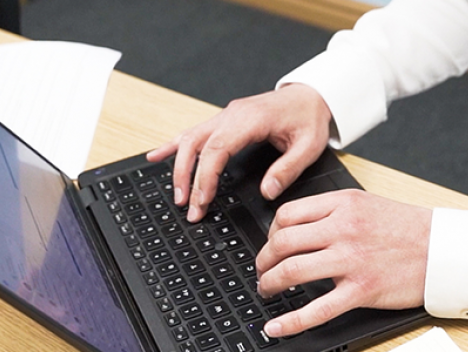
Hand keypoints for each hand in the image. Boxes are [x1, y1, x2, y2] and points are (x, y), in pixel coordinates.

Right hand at [146, 83, 331, 221]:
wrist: (310, 95)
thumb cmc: (308, 117)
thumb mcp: (309, 146)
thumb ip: (288, 169)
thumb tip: (267, 192)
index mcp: (251, 119)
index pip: (217, 149)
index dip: (205, 176)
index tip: (203, 200)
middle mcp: (232, 114)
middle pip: (196, 145)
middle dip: (187, 178)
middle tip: (188, 207)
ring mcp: (225, 115)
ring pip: (190, 138)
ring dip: (179, 167)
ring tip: (177, 195)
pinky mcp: (224, 119)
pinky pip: (193, 132)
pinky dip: (173, 145)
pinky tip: (156, 156)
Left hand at [255, 189, 432, 336]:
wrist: (442, 249)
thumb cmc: (408, 228)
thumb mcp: (366, 203)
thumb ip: (332, 211)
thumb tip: (297, 226)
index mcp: (343, 204)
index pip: (287, 214)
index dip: (271, 232)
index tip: (271, 244)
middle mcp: (343, 229)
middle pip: (282, 242)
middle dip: (263, 260)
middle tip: (263, 269)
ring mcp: (351, 260)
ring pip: (291, 271)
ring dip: (270, 284)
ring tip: (268, 290)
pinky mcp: (361, 290)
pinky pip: (317, 309)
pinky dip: (290, 322)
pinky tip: (276, 327)